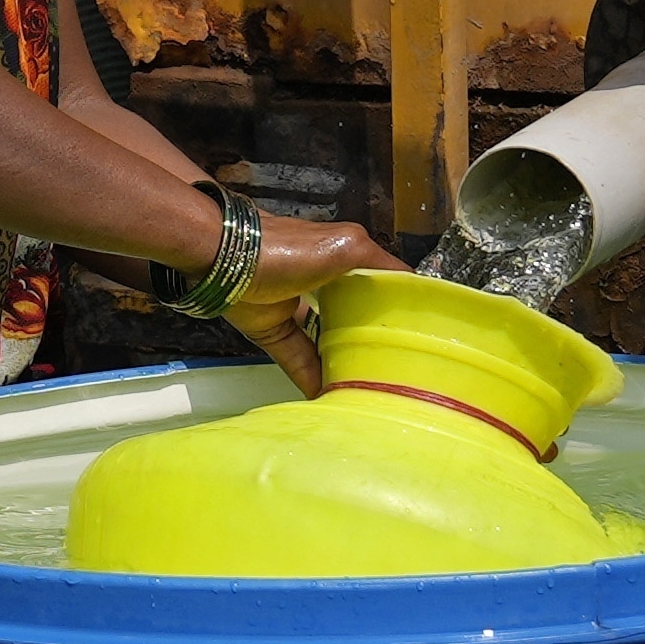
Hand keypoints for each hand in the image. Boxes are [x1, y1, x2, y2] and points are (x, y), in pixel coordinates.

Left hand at [221, 213, 400, 380]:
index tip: (422, 330)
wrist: (222, 255)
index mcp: (343, 256)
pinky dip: (311, 378)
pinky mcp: (271, 330)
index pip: (378, 281)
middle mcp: (321, 282)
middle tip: (397, 364)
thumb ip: (379, 264)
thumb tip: (411, 286)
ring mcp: (296, 307)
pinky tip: (330, 396)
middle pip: (352, 314)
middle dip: (370, 336)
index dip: (397, 303)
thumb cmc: (290, 248)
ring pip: (325, 340)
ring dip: (341, 359)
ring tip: (368, 382)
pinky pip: (297, 358)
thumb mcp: (347, 247)